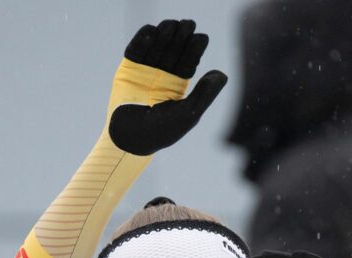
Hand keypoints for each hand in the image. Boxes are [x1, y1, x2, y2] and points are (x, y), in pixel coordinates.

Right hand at [108, 20, 227, 155]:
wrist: (131, 138)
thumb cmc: (162, 132)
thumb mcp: (189, 113)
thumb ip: (205, 94)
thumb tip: (222, 73)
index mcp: (179, 84)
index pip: (189, 59)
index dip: (196, 47)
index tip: (201, 38)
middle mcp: (163, 74)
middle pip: (174, 48)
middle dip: (181, 35)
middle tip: (187, 25)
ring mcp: (145, 70)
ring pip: (156, 45)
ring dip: (164, 33)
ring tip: (170, 26)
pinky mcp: (128, 68)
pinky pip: (136, 49)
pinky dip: (142, 39)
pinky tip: (152, 33)